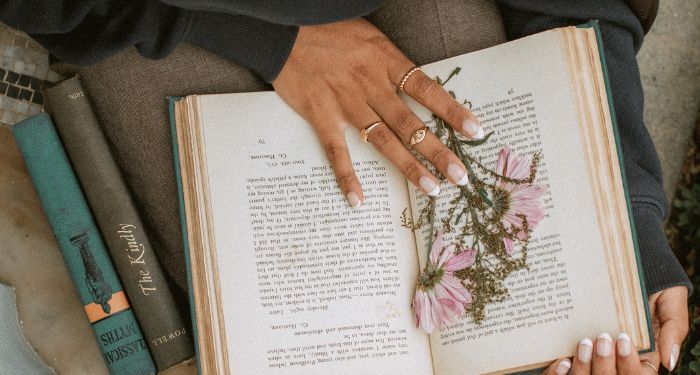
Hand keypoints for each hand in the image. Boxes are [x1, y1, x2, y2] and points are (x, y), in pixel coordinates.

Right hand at [272, 18, 482, 206]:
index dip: (453, 111)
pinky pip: (336, 150)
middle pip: (411, 124)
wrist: (284, 27)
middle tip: (460, 176)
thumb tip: (415, 87)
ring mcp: (345, 102)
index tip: (476, 131)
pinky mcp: (320, 114)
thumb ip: (390, 62)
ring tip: (431, 188)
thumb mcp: (369, 36)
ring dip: (408, 166)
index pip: (427, 90)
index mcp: (385, 61)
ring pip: (383, 140)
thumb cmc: (327, 27)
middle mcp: (370, 84)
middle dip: (438, 151)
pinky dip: (346, 176)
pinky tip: (358, 199)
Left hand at [544, 286, 688, 373]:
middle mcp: (614, 358)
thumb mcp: (669, 303)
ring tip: (584, 343)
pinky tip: (562, 360)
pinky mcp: (570, 346)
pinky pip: (563, 371)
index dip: (628, 365)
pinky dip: (560, 372)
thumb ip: (672, 330)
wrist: (623, 261)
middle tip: (602, 338)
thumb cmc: (652, 284)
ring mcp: (591, 354)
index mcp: (640, 355)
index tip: (623, 339)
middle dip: (605, 365)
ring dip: (584, 368)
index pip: (635, 373)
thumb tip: (669, 362)